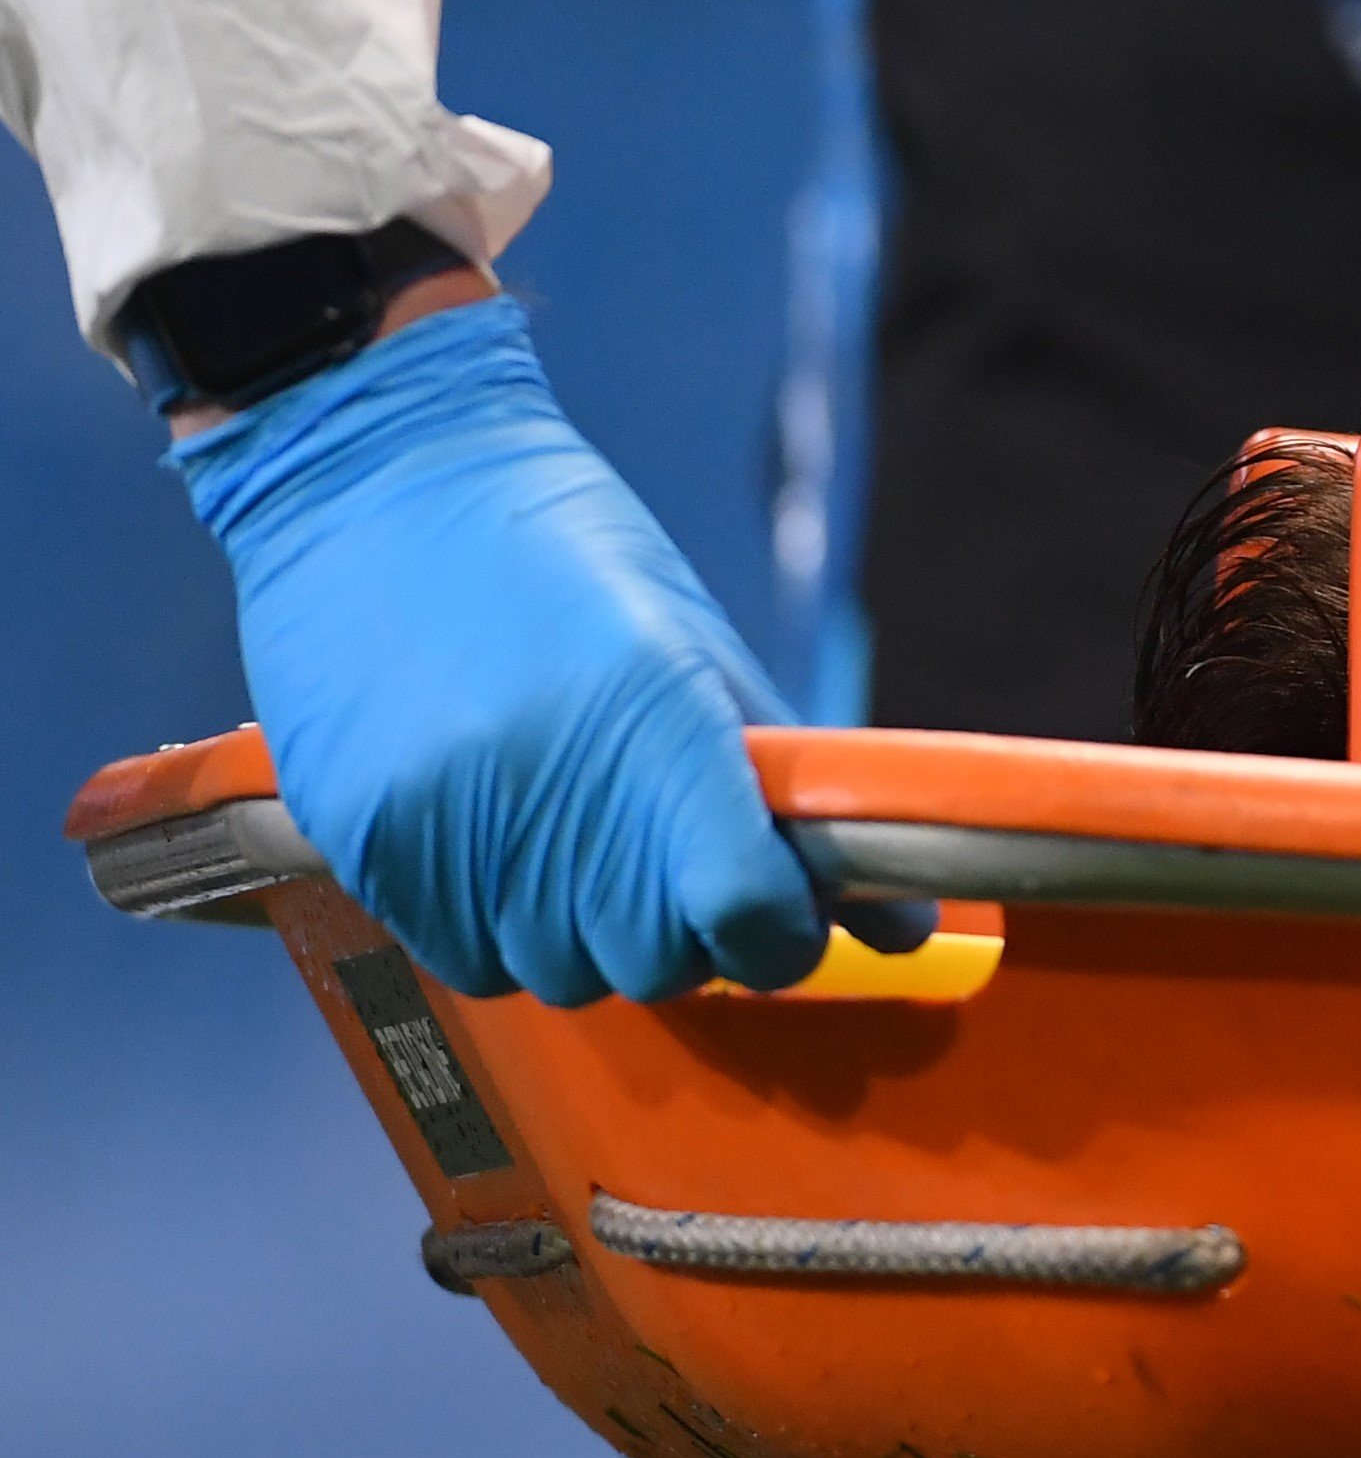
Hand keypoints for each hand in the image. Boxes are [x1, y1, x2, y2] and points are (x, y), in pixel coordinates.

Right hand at [172, 298, 860, 1001]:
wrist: (377, 483)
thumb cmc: (562, 555)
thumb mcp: (699, 649)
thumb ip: (789, 789)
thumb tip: (896, 921)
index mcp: (656, 722)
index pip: (743, 910)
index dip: (781, 937)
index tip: (781, 919)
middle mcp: (548, 786)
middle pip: (655, 962)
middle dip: (692, 938)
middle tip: (681, 874)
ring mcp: (447, 825)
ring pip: (559, 974)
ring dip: (592, 937)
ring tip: (584, 845)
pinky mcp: (367, 846)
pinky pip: (463, 959)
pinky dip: (502, 932)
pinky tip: (508, 852)